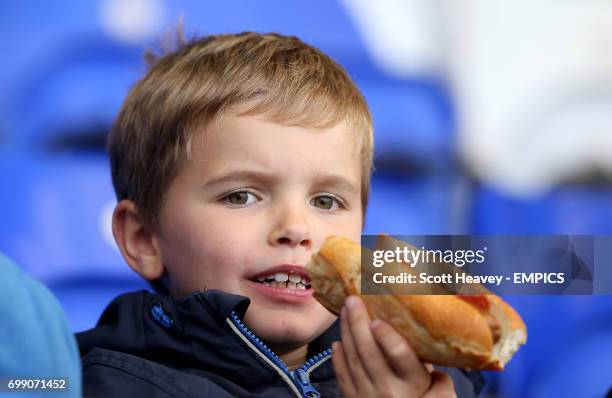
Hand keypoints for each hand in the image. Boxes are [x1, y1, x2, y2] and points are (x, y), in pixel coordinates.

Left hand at [332, 296, 455, 397]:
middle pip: (369, 353)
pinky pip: (343, 376)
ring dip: (347, 332)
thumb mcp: (438, 390)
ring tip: (346, 310)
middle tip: (354, 299)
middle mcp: (389, 390)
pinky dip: (338, 357)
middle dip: (359, 323)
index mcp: (413, 384)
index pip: (400, 357)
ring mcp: (368, 395)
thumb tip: (431, 338)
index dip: (388, 338)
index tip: (378, 319)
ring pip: (353, 360)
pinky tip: (338, 341)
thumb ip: (435, 368)